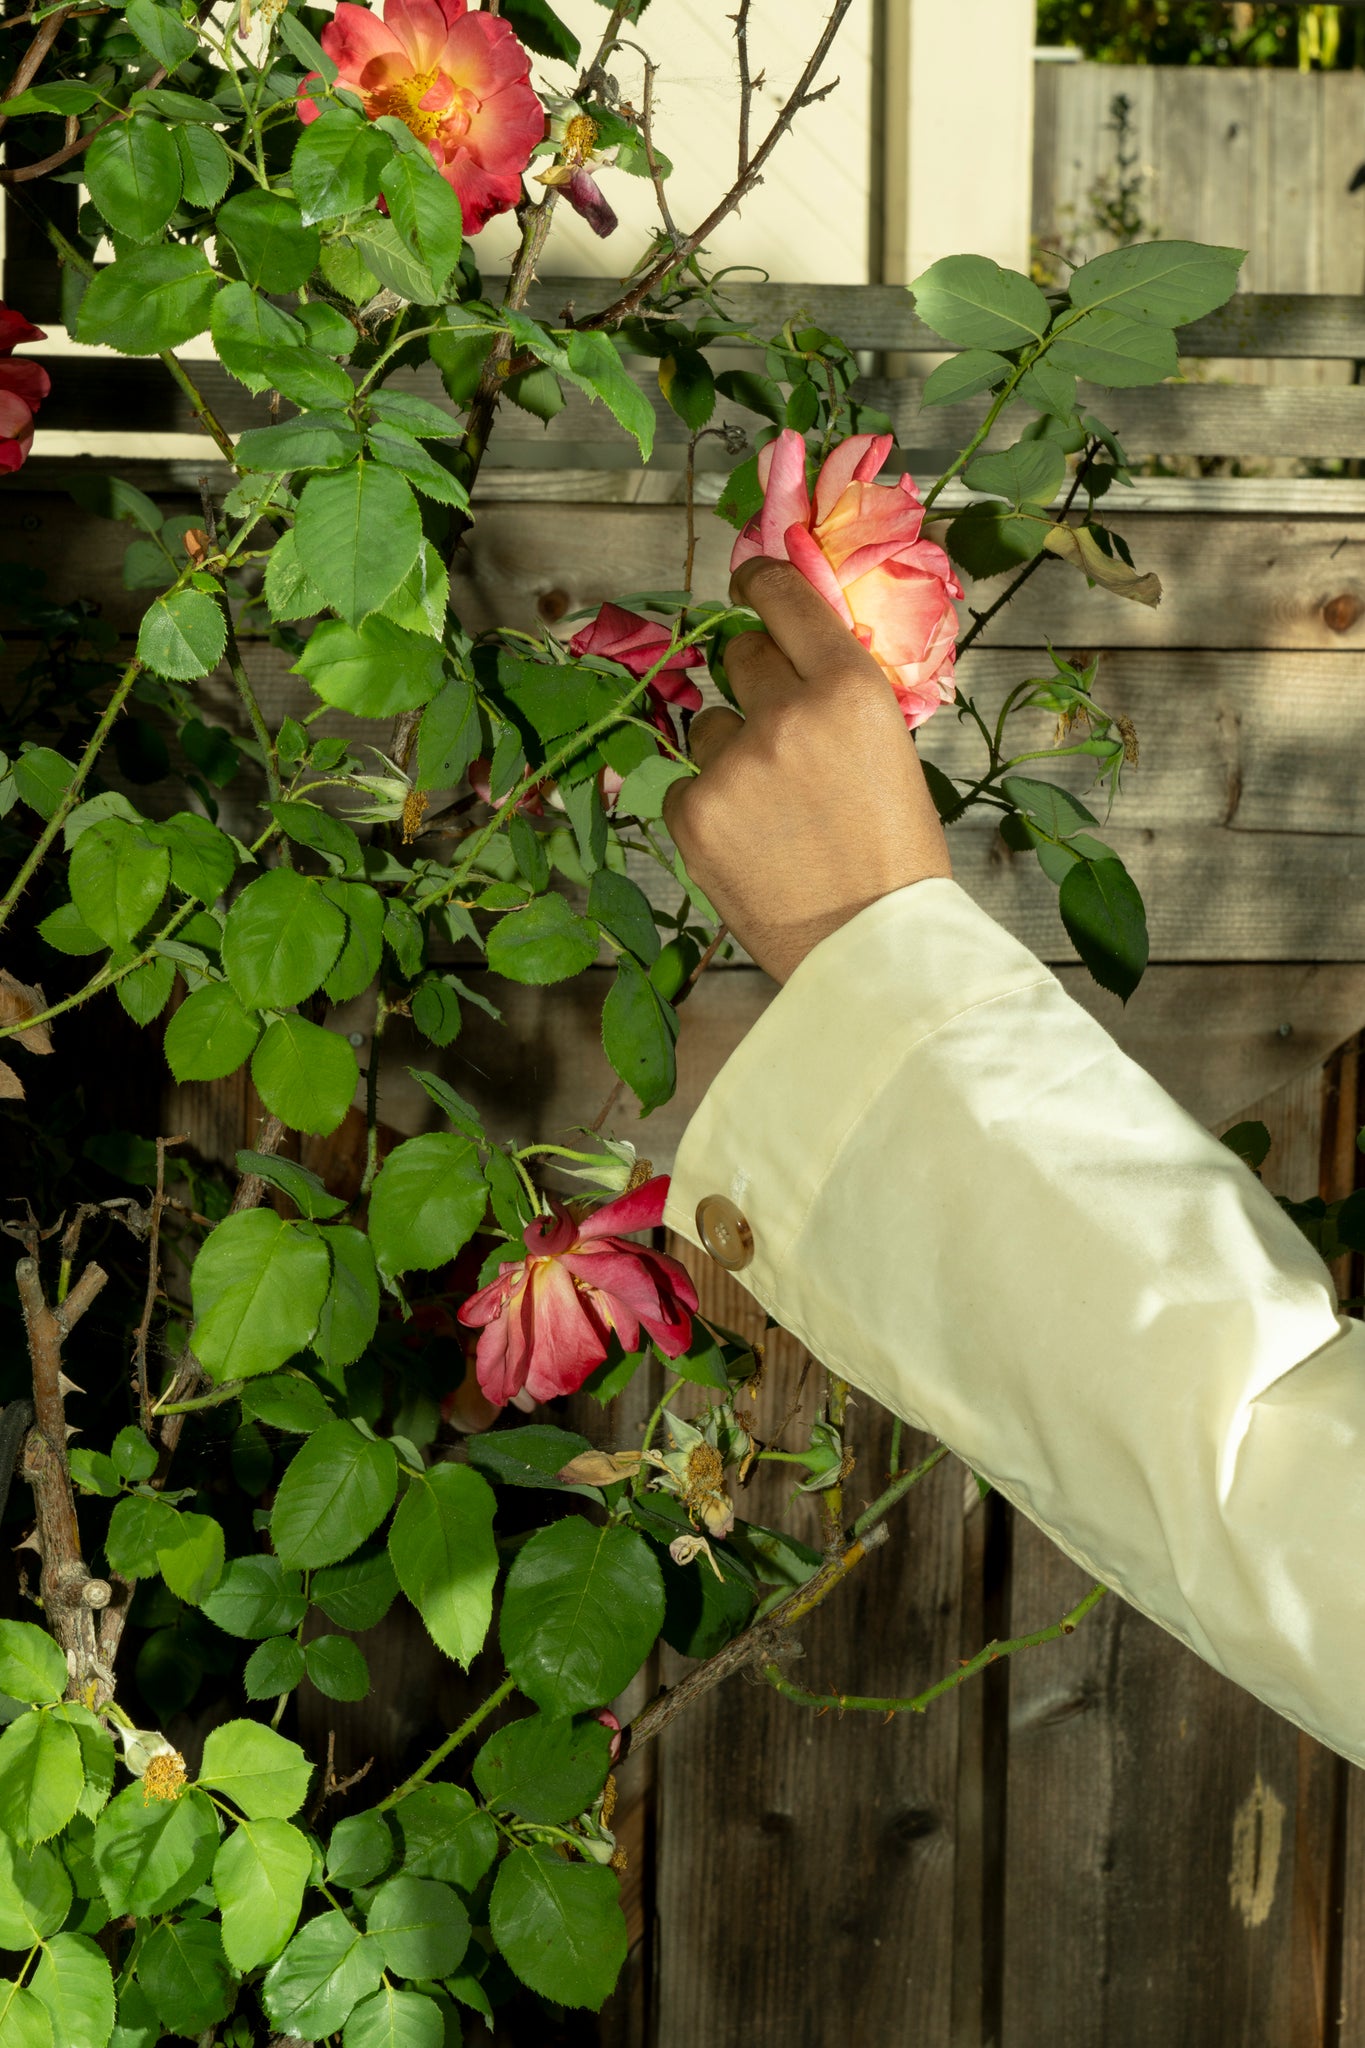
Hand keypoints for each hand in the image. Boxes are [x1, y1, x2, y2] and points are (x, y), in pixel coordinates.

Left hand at [663, 557, 951, 983]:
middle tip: (778, 735)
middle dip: (754, 682)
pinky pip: (689, 784)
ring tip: (773, 813)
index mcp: (851, 688)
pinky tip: (751, 846)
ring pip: (709, 724)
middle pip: (740, 655)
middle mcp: (788, 712)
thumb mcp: (888, 750)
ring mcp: (734, 763)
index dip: (759, 582)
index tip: (747, 580)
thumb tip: (788, 654)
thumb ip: (838, 697)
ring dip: (732, 753)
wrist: (873, 948)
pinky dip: (712, 808)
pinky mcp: (694, 812)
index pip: (783, 598)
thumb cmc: (896, 854)